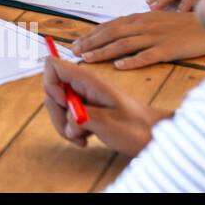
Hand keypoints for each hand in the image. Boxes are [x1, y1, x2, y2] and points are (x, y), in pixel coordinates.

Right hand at [43, 57, 165, 156]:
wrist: (153, 137)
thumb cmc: (137, 128)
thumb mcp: (109, 124)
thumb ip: (84, 116)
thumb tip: (66, 116)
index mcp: (88, 81)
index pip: (53, 66)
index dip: (50, 84)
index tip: (63, 103)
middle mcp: (82, 86)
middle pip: (50, 90)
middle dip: (56, 113)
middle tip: (73, 130)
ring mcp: (83, 97)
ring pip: (56, 106)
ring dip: (64, 125)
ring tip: (82, 138)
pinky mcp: (85, 110)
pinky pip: (66, 117)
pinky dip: (71, 130)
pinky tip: (86, 139)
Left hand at [71, 10, 204, 69]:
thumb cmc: (181, 25)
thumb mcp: (155, 20)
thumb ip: (137, 25)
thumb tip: (117, 32)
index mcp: (139, 19)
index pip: (109, 26)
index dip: (91, 34)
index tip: (77, 42)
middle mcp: (143, 26)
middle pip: (111, 34)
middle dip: (90, 43)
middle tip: (74, 51)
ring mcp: (155, 37)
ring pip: (123, 44)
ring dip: (103, 51)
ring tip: (87, 58)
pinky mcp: (167, 50)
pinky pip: (147, 55)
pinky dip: (132, 60)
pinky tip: (119, 66)